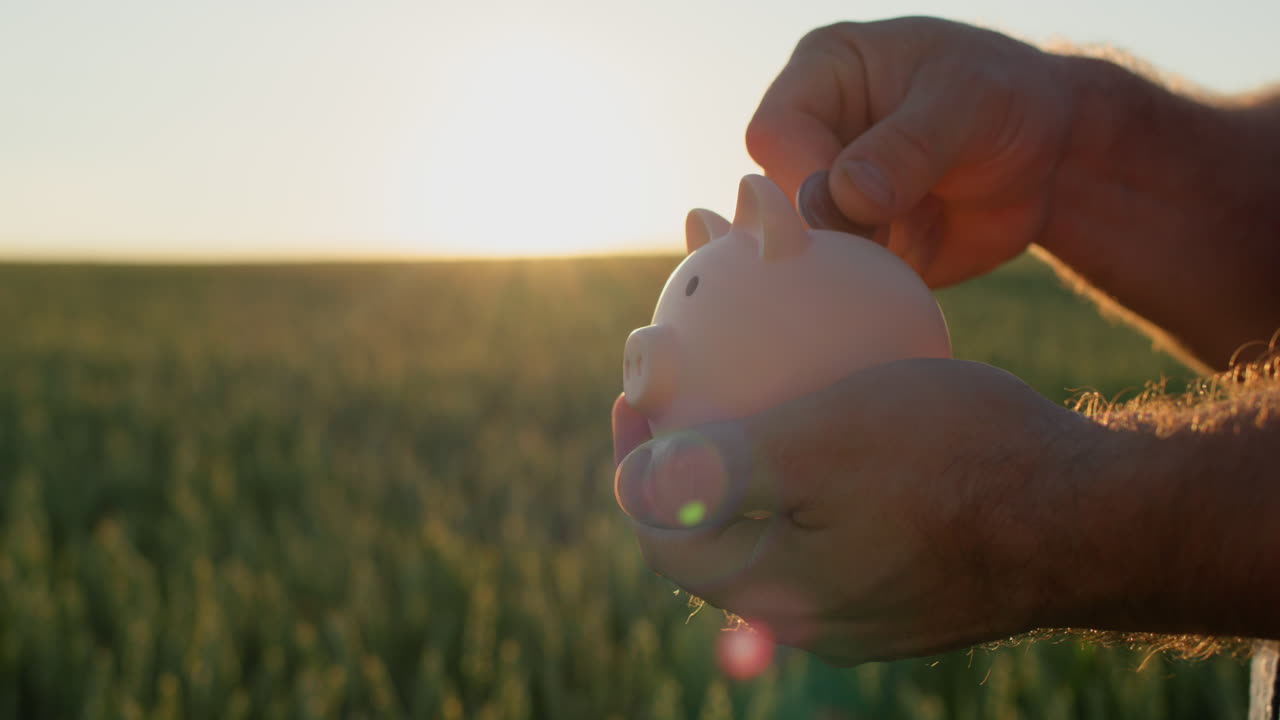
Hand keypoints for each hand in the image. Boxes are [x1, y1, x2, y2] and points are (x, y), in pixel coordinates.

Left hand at [612, 358, 1093, 664]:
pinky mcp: (911, 590)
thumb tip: (628, 486)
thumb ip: (718, 474)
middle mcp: (814, 620)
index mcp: (779, 595)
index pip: (666, 539)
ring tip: (749, 398)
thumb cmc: (960, 463)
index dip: (634, 467)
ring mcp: (868, 611)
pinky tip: (831, 420)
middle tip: (686, 392)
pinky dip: (812, 482)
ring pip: (778, 536)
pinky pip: (835, 532)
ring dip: (751, 472)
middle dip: (688, 467)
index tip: (636, 395)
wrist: (1095, 514)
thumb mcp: (824, 445)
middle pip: (717, 542)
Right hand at [746, 17, 1074, 287]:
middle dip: (826, 235)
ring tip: (912, 250)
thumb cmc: (1005, 97)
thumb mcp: (968, 103)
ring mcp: (827, 202)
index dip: (801, 178)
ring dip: (849, 271)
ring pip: (803, 253)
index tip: (854, 210)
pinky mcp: (852, 250)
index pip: (775, 135)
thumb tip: (846, 195)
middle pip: (777, 203)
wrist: (1049, 151)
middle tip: (889, 241)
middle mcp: (810, 142)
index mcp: (820, 79)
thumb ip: (909, 145)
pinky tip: (906, 279)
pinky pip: (839, 286)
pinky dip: (867, 295)